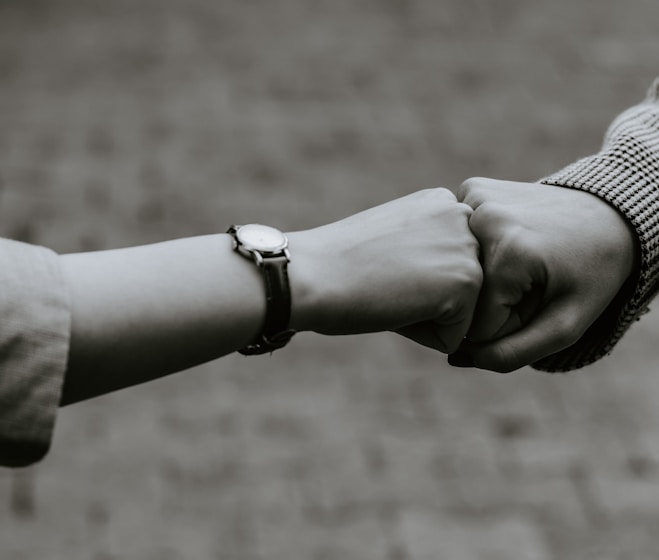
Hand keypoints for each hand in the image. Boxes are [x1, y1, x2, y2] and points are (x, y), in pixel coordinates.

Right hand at [288, 188, 481, 353]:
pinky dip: (421, 335)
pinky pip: (454, 336)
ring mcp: (469, 248)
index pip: (451, 267)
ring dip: (423, 317)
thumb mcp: (394, 238)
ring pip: (461, 314)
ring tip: (389, 290)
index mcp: (443, 203)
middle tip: (384, 279)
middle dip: (425, 300)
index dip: (414, 280)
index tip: (382, 266)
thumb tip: (446, 284)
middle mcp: (463, 217)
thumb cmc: (338, 264)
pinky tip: (393, 306)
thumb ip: (427, 248)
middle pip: (460, 290)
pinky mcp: (468, 281)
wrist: (311, 274)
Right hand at [452, 177, 637, 371]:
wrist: (609, 215)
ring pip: (457, 268)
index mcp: (509, 251)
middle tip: (532, 281)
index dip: (508, 325)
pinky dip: (477, 248)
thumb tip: (455, 358)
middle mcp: (483, 218)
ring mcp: (473, 197)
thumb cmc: (590, 274)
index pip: (477, 324)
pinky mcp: (470, 188)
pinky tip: (506, 240)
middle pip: (464, 293)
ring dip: (483, 276)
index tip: (538, 302)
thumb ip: (513, 354)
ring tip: (520, 260)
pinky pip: (457, 238)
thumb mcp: (565, 327)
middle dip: (494, 301)